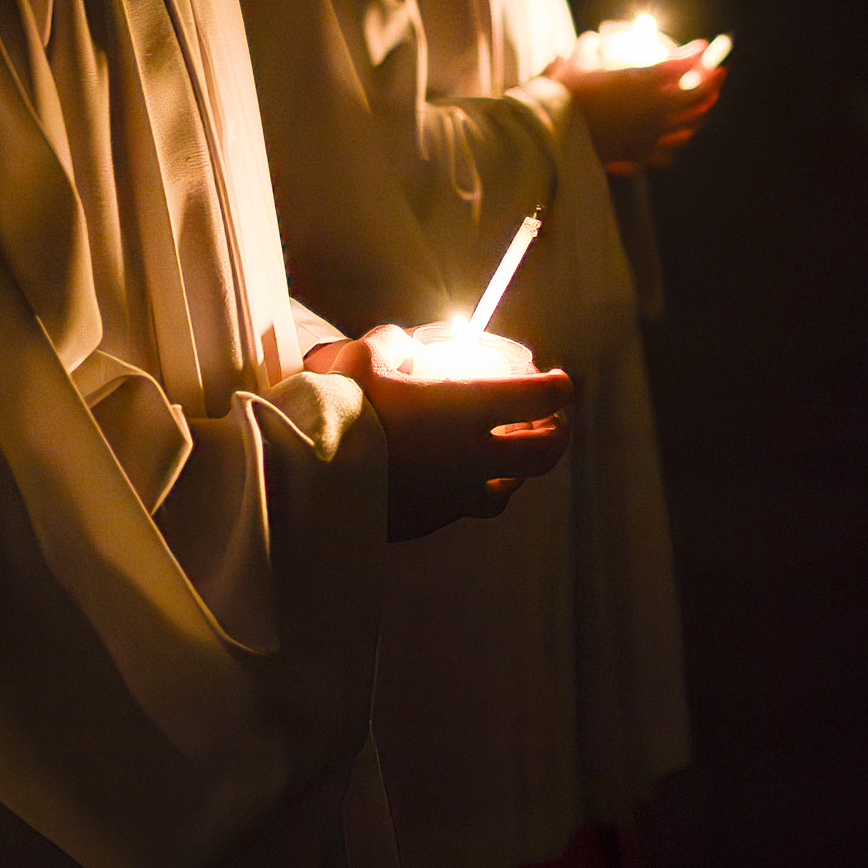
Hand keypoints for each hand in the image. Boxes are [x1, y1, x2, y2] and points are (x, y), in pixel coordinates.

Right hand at [305, 325, 573, 540]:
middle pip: (542, 454)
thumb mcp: (362, 358)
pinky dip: (469, 489)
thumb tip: (405, 345)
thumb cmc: (338, 409)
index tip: (559, 380)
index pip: (538, 398)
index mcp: (465, 410)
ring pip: (506, 491)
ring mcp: (453, 496)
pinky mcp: (429, 522)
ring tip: (506, 455)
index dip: (558, 387)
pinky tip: (452, 476)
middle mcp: (471, 457)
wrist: (308, 478)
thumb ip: (393, 345)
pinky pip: (463, 507)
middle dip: (557, 435)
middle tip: (553, 420)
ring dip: (516, 471)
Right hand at [551, 44, 724, 173]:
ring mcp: (651, 133)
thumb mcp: (578, 65)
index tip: (705, 46)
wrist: (555, 135)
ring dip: (703, 108)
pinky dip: (684, 134)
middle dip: (712, 81)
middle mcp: (654, 109)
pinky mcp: (642, 153)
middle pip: (696, 95)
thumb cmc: (565, 96)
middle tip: (719, 71)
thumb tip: (593, 38)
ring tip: (709, 100)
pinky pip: (673, 144)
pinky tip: (686, 132)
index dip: (695, 55)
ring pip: (690, 122)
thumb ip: (589, 49)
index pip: (679, 66)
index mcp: (641, 83)